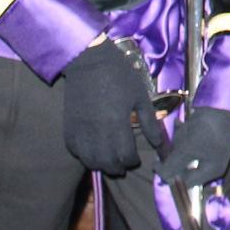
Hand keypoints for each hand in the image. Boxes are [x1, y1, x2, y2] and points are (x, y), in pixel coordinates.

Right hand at [61, 41, 165, 173]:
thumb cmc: (119, 77)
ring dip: (102, 165)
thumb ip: (150, 123)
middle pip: (107, 164)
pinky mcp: (69, 128)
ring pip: (90, 162)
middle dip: (119, 168)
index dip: (132, 161)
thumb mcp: (140, 97)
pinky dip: (85, 156)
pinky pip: (76, 151)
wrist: (89, 61)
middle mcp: (97, 132)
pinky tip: (94, 151)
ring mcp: (81, 131)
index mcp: (117, 123)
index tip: (136, 158)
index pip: (125, 156)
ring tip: (110, 161)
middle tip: (124, 164)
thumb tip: (160, 145)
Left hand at [159, 105, 229, 185]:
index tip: (157, 163)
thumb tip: (162, 176)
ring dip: (179, 142)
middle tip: (170, 144)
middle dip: (175, 155)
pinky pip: (193, 140)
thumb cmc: (207, 130)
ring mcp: (212, 150)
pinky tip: (180, 124)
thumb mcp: (186, 149)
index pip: (186, 183)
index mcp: (210, 171)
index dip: (170, 176)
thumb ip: (172, 165)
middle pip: (186, 167)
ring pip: (188, 152)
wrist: (224, 103)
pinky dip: (184, 134)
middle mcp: (212, 164)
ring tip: (179, 129)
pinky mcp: (210, 137)